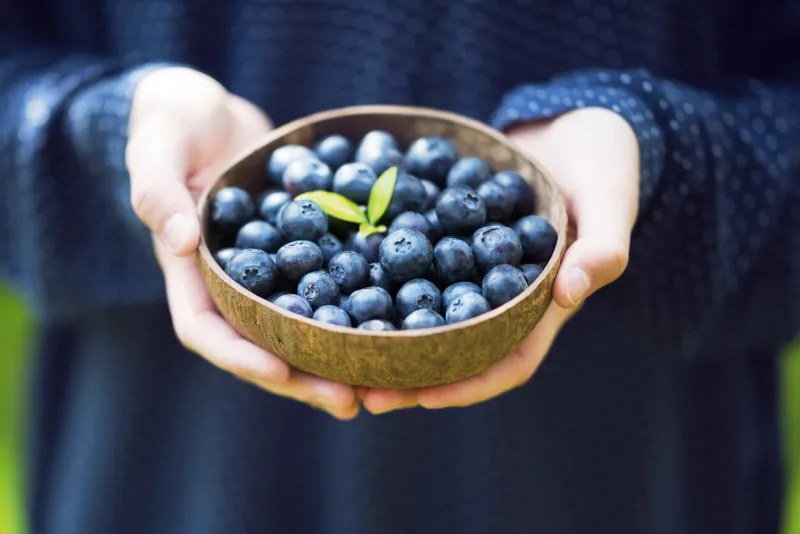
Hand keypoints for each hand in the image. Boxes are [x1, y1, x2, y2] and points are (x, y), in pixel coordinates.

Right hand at [126, 67, 358, 419]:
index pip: (204, 329)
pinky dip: (356, 306)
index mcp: (189, 271)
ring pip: (301, 326)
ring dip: (337, 356)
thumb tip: (182, 242)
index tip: (280, 370)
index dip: (238, 355)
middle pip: (262, 344)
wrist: (210, 108)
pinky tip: (397, 319)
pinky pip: (329, 284)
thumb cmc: (170, 119)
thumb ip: (157, 190)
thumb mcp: (156, 143)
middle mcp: (230, 283)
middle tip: (351, 401)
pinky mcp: (300, 251)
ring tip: (383, 380)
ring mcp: (267, 271)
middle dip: (302, 377)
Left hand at [362, 107, 638, 412]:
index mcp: (544, 303)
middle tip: (362, 390)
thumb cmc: (604, 161)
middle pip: (456, 349)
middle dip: (412, 373)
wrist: (569, 123)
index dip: (470, 384)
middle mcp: (502, 296)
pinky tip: (340, 273)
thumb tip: (570, 294)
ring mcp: (472, 270)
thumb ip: (602, 246)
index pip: (510, 361)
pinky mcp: (448, 238)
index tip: (424, 399)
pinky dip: (381, 273)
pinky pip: (413, 263)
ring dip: (388, 334)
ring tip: (340, 347)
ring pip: (426, 313)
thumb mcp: (611, 197)